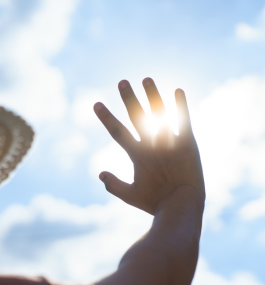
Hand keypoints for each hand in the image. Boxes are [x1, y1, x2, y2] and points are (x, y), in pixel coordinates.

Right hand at [94, 77, 204, 214]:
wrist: (182, 206)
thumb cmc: (155, 202)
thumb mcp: (130, 196)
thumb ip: (113, 185)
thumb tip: (99, 174)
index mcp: (137, 155)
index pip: (117, 131)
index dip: (106, 117)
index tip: (96, 103)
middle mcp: (152, 145)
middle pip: (137, 117)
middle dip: (128, 98)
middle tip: (122, 82)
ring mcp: (169, 143)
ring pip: (159, 114)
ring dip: (152, 95)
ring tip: (146, 79)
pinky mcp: (188, 144)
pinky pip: (183, 120)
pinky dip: (181, 105)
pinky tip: (178, 90)